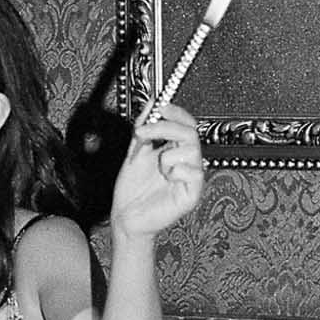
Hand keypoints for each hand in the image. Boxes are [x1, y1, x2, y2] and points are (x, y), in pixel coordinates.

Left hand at [111, 104, 204, 237]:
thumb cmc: (132, 188)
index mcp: (176, 150)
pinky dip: (174, 172)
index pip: (186, 123)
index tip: (159, 106)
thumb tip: (152, 104)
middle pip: (190, 132)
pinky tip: (166, 182)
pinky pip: (191, 171)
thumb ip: (144, 129)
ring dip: (166, 155)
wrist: (126, 216)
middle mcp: (187, 161)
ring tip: (157, 168)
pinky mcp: (193, 193)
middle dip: (165, 127)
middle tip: (142, 132)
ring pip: (191, 150)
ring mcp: (192, 177)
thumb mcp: (135, 152)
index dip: (175, 112)